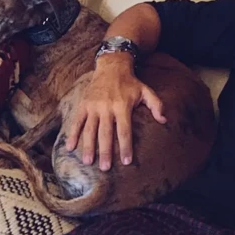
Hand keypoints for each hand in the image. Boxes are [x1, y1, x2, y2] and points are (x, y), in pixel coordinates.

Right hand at [66, 55, 165, 170]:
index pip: (124, 130)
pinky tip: (70, 147)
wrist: (111, 66)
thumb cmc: (130, 82)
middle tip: (105, 168)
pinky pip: (77, 121)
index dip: (125, 146)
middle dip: (105, 151)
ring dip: (88, 146)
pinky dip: (72, 134)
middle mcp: (107, 107)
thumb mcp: (146, 91)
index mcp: (122, 106)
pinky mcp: (84, 104)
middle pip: (106, 133)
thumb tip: (164, 120)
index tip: (126, 161)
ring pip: (90, 129)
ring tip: (88, 162)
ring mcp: (93, 106)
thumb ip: (156, 105)